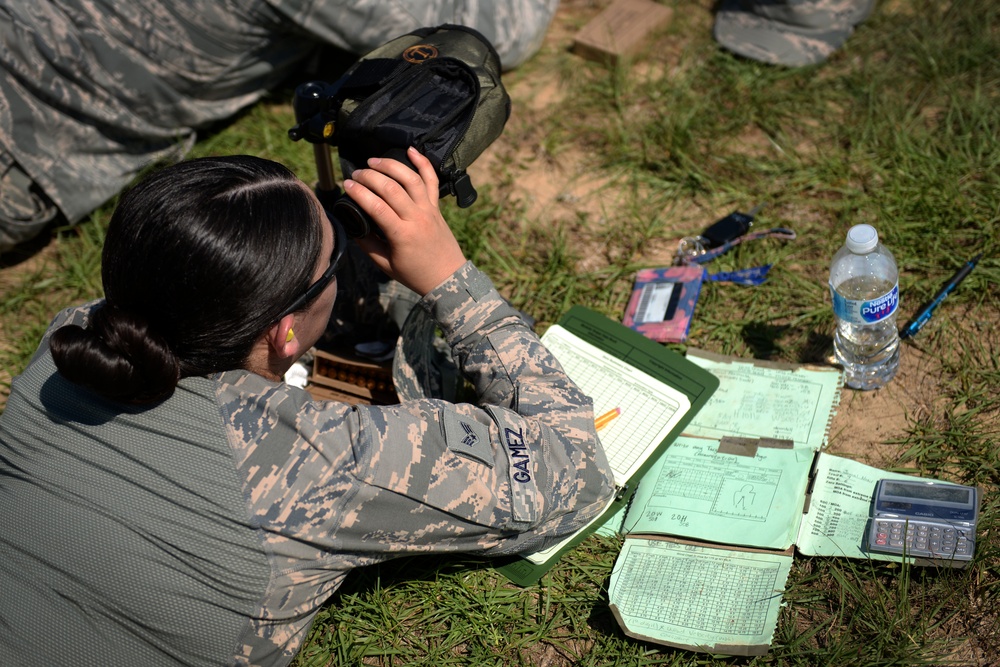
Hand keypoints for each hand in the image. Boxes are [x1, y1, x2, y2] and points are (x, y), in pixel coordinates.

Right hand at [343, 147, 466, 295]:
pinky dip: (423, 163)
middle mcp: (417, 218)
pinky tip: (411, 150)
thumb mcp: (386, 265)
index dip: (359, 193)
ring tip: (373, 161)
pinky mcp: (437, 207)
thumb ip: (367, 244)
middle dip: (370, 176)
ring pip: (410, 179)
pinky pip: (432, 180)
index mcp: (402, 234)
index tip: (346, 185)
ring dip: (391, 165)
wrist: (448, 278)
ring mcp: (429, 210)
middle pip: (391, 188)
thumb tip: (353, 225)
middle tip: (355, 174)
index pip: (376, 206)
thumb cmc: (415, 274)